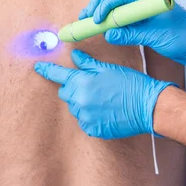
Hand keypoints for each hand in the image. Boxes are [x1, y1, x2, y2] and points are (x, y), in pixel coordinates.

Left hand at [34, 50, 175, 138]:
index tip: (38, 67)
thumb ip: (88, 63)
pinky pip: (84, 121)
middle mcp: (80, 101)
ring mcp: (85, 117)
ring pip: (75, 108)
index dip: (47, 70)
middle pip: (65, 93)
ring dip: (83, 103)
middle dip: (73, 88)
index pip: (58, 75)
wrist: (147, 106)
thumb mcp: (108, 69)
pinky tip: (105, 111)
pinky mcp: (92, 129)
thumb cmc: (130, 84)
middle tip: (91, 85)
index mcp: (82, 82)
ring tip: (103, 99)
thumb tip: (74, 55)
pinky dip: (90, 116)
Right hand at [79, 0, 185, 68]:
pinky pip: (123, 13)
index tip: (94, 20)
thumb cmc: (185, 39)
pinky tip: (103, 26)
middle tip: (85, 17)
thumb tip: (108, 34)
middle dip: (98, 3)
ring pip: (117, 1)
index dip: (104, 6)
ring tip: (89, 21)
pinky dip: (111, 17)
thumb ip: (132, 34)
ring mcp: (144, 7)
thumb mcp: (157, 37)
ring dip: (102, 9)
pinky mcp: (144, 17)